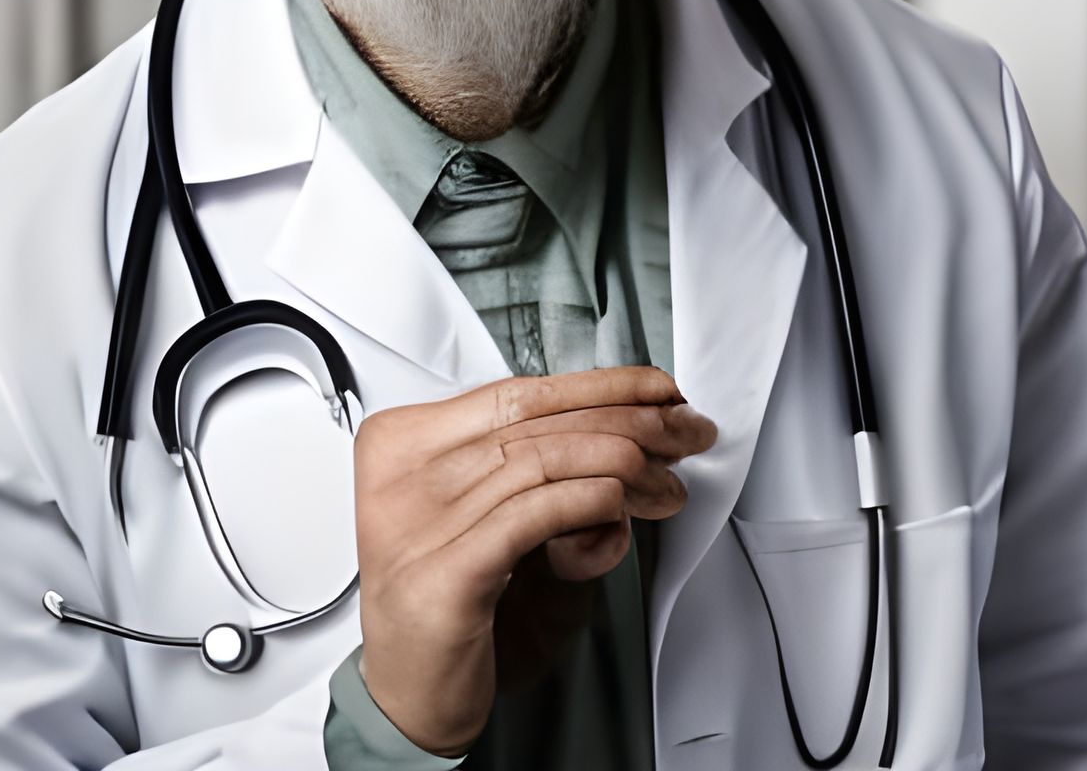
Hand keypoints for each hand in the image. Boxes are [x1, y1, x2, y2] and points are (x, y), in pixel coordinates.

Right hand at [350, 366, 716, 755]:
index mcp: (404, 443)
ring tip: (667, 484)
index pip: (515, 393)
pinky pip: (533, 515)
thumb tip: (633, 439)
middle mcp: (404, 474)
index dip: (597, 387)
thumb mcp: (484, 518)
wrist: (403, 698)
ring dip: (624, 464)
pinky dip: (589, 502)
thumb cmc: (444, 603)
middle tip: (684, 433)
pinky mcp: (445, 574)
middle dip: (630, 421)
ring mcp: (418, 523)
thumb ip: (537, 475)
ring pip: (541, 461)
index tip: (655, 391)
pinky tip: (622, 507)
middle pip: (536, 422)